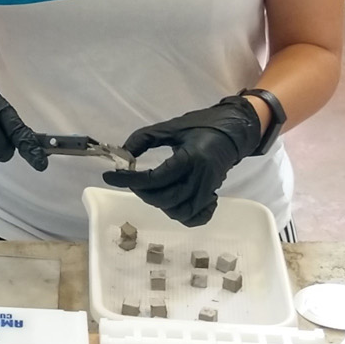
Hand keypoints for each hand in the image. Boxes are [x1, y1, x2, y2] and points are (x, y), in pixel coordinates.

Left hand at [102, 96, 262, 225]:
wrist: (234, 130)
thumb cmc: (202, 126)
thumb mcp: (170, 127)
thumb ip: (143, 139)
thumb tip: (123, 154)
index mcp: (190, 158)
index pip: (155, 178)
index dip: (129, 180)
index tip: (110, 176)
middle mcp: (200, 178)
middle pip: (166, 199)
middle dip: (142, 192)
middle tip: (132, 180)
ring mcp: (208, 189)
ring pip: (180, 212)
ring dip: (160, 204)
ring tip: (151, 189)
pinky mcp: (211, 194)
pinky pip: (196, 217)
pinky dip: (182, 215)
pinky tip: (173, 201)